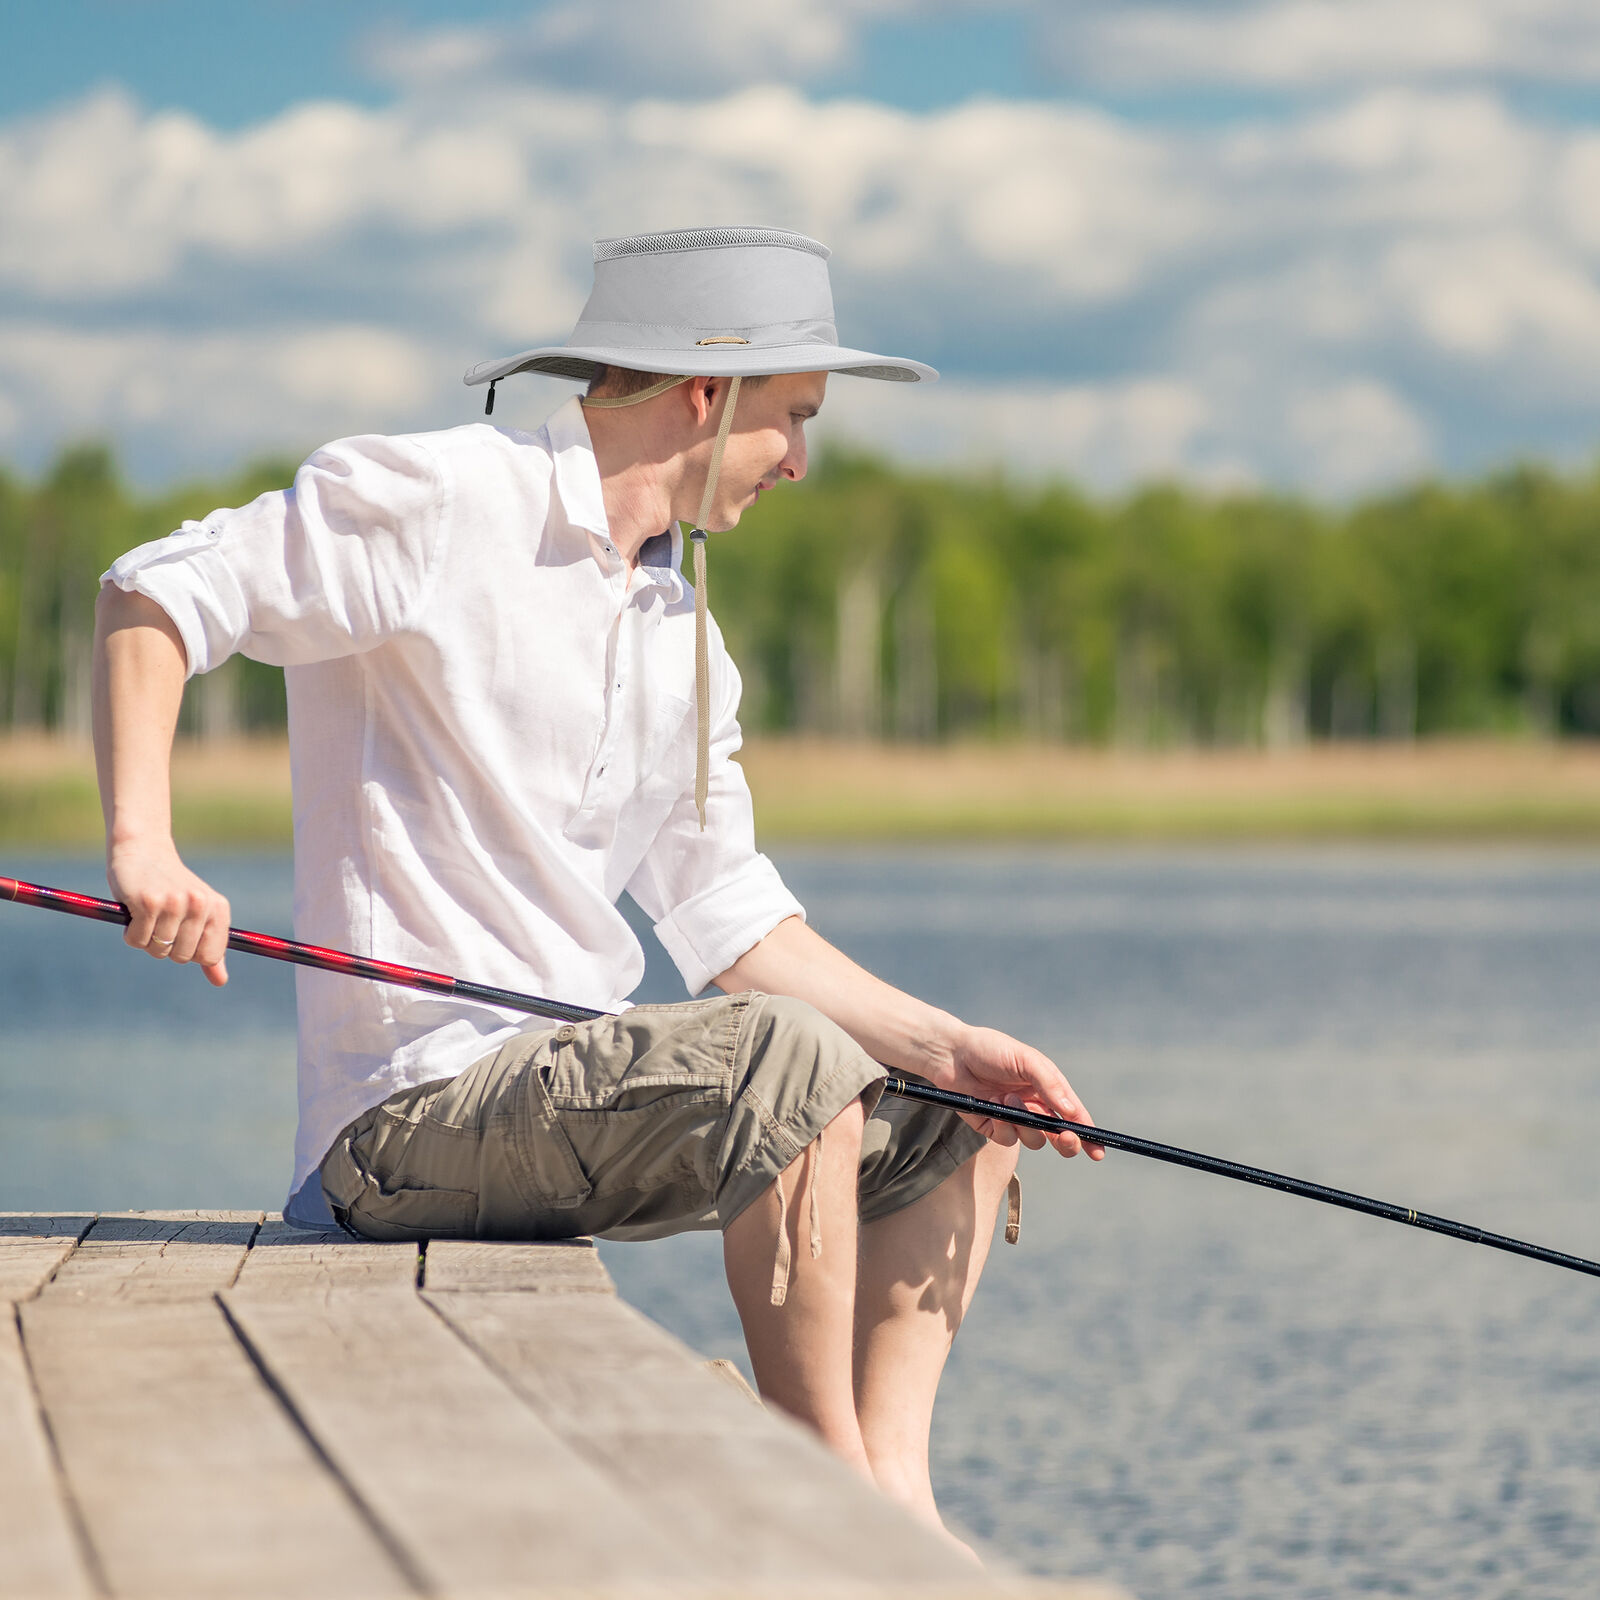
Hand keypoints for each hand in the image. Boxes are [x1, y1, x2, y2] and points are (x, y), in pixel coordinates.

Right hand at [106, 838, 229, 986]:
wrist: (143, 850)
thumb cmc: (170, 885)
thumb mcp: (197, 913)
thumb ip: (209, 946)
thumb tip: (221, 981)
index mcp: (218, 908)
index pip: (210, 956)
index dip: (190, 953)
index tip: (180, 935)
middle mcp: (200, 905)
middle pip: (183, 957)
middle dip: (166, 947)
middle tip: (160, 922)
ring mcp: (175, 903)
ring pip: (158, 950)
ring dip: (146, 940)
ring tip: (147, 914)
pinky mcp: (148, 902)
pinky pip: (136, 940)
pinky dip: (130, 933)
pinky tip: (133, 911)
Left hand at [940, 1025, 1102, 1159]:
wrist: (951, 1055)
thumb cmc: (990, 1049)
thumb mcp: (1025, 1060)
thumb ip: (1050, 1085)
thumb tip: (1071, 1112)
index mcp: (1047, 1088)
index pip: (1073, 1115)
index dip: (1087, 1133)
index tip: (1098, 1150)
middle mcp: (1033, 1106)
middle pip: (1059, 1137)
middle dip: (1066, 1142)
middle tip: (1066, 1139)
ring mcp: (1014, 1119)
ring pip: (1034, 1141)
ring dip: (1026, 1125)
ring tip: (1007, 1099)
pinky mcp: (993, 1128)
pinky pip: (1008, 1139)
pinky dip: (1004, 1127)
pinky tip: (994, 1108)